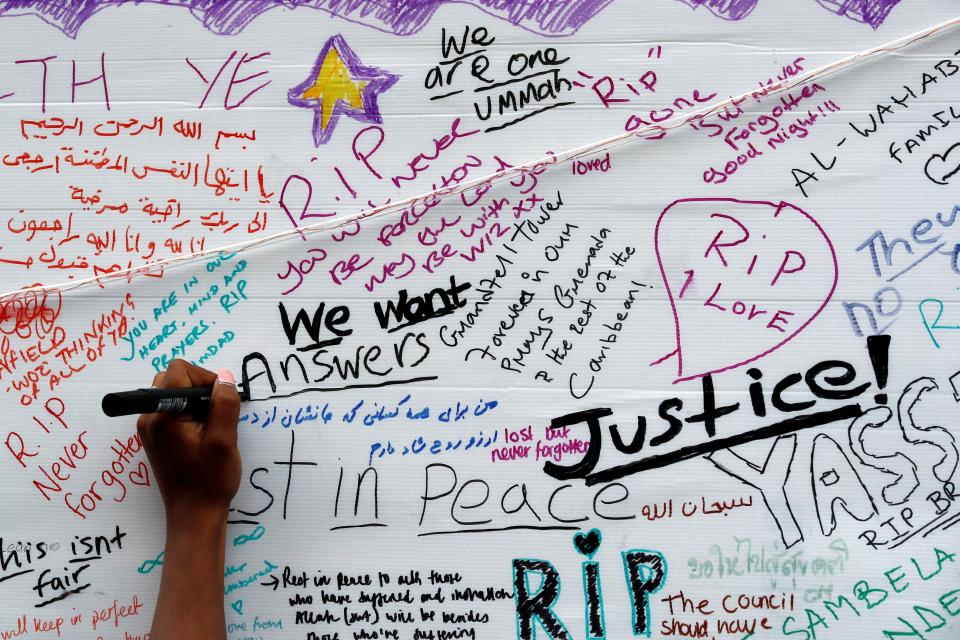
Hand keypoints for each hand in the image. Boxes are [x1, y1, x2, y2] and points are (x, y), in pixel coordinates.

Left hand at [137, 359, 241, 525]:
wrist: (195, 515)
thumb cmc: (210, 481)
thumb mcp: (224, 440)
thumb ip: (224, 404)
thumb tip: (224, 377)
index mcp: (162, 416)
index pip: (179, 371)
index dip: (204, 378)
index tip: (220, 400)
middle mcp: (149, 418)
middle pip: (173, 378)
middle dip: (199, 387)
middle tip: (216, 414)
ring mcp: (150, 428)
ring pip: (173, 392)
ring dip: (195, 400)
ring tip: (210, 426)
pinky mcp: (156, 436)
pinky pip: (171, 408)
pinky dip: (189, 412)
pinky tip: (203, 434)